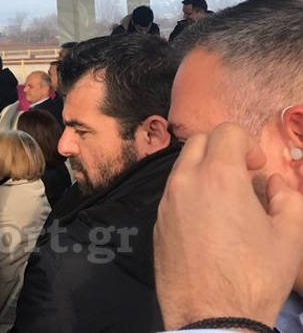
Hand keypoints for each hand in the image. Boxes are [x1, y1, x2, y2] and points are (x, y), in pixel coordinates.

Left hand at [154, 123, 302, 328]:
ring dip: (203, 171)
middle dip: (221, 149)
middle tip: (241, 175)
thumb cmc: (255, 275)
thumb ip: (287, 198)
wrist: (212, 314)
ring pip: (181, 168)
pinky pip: (172, 194)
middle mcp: (185, 182)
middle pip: (198, 142)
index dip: (247, 143)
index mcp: (218, 176)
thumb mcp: (290, 235)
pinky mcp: (157, 224)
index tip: (257, 166)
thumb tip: (274, 184)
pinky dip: (189, 193)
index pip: (225, 132)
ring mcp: (166, 203)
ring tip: (226, 200)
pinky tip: (207, 221)